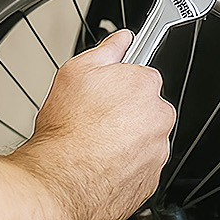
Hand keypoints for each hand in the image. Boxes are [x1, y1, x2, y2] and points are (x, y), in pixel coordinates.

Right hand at [11, 30, 175, 219]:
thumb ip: (106, 50)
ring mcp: (157, 152)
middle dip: (125, 113)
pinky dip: (125, 167)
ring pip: (145, 140)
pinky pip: (140, 168)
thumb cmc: (66, 129)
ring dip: (126, 141)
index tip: (105, 92)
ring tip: (95, 144)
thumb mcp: (76, 72)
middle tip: (95, 120)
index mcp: (145, 86)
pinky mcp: (150, 180)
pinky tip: (100, 164)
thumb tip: (122, 39)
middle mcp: (159, 118)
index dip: (118, 84)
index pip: (142, 76)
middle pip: (146, 109)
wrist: (60, 180)